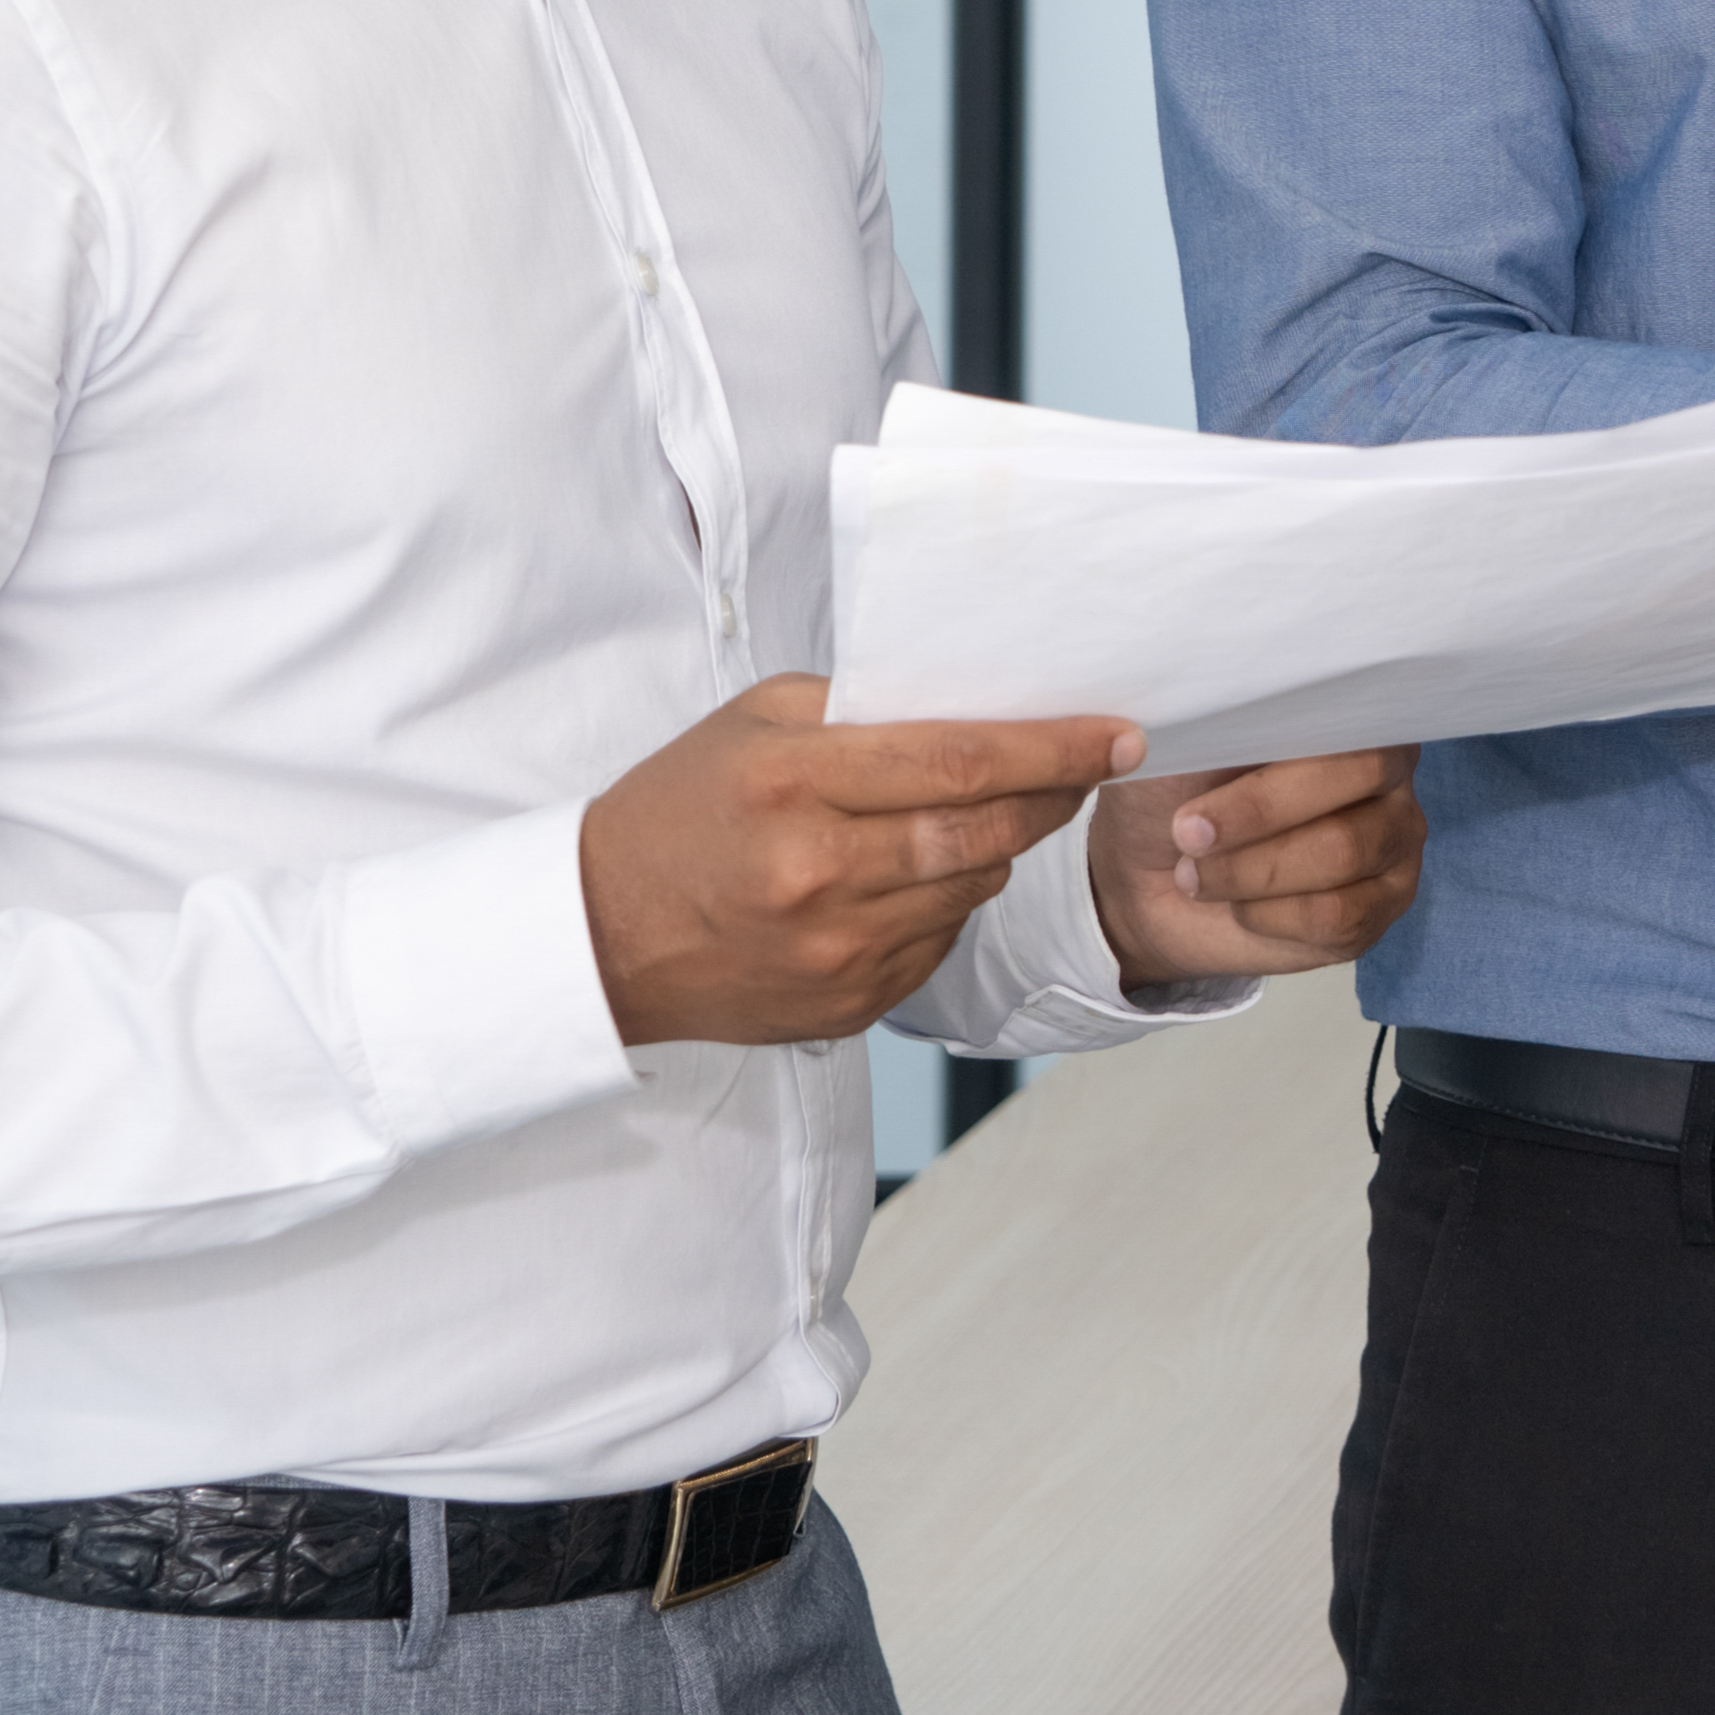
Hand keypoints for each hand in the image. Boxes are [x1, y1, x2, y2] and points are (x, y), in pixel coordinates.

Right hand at [579, 677, 1135, 1046]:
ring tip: (983, 815)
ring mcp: (836, 951)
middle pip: (983, 831)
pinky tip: (914, 879)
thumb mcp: (756, 723)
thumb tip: (978, 710)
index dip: (1053, 749)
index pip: (961, 761)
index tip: (1114, 735)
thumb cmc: (679, 811)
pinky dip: (947, 905)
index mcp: (794, 782)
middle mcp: (818, 873)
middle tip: (1088, 767)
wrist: (600, 936)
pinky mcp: (847, 1005)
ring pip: (971, 889)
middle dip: (1053, 796)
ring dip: (996, 847)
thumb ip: (864, 709)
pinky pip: (939, 944)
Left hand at [1087, 746, 1429, 988]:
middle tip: (1188, 836)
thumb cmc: (1169, 794)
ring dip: (1251, 872)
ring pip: (1342, 854)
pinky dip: (1268, 916)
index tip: (1203, 781)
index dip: (1278, 757)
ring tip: (1198, 875)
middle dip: (1259, 815)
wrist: (1149, 878)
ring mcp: (1392, 841)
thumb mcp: (1174, 741)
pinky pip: (1337, 916)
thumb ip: (1196, 714)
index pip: (1345, 715)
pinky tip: (1238, 905)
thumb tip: (1181, 713)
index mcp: (1343, 709)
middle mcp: (1386, 771)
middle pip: (1355, 781)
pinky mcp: (1379, 908)